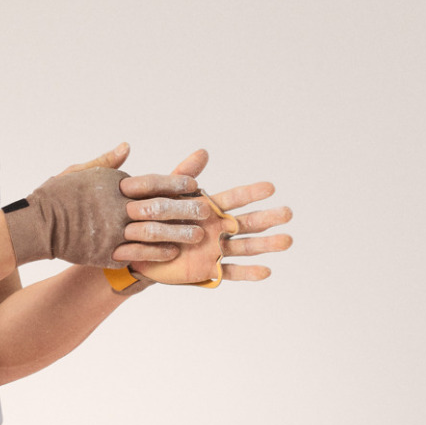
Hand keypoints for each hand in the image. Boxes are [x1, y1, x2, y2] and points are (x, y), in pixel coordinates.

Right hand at [7, 141, 208, 269]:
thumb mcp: (80, 170)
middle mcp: (118, 207)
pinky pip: (138, 253)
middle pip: (161, 208)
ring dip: (178, 235)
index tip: (196, 184)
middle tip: (207, 212)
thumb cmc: (57, 194)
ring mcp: (113, 231)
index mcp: (116, 184)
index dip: (178, 183)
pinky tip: (172, 254)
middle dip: (187, 210)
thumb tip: (127, 146)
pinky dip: (156, 253)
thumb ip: (107, 162)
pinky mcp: (106, 252)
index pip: (155, 182)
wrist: (36, 225)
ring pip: (154, 233)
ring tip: (198, 238)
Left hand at [121, 147, 292, 283]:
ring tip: (287, 240)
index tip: (270, 187)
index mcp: (210, 210)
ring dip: (266, 244)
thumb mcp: (164, 195)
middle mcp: (218, 229)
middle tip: (287, 212)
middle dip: (268, 218)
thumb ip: (183, 175)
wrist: (138, 251)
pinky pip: (231, 273)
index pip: (235, 199)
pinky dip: (248, 273)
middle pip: (247, 223)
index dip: (252, 193)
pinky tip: (266, 270)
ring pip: (245, 247)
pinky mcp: (208, 271)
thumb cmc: (151, 220)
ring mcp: (216, 250)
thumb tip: (204, 151)